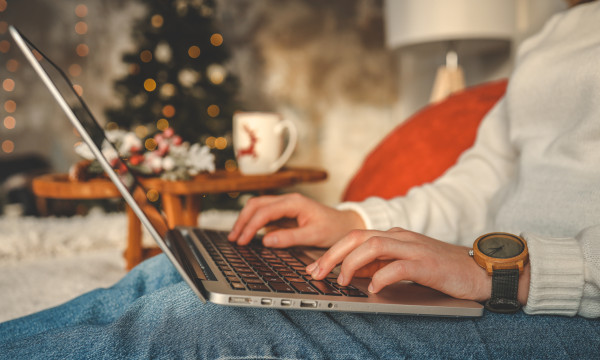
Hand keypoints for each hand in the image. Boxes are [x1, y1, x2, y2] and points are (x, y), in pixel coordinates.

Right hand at [228, 193, 364, 247]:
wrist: (346, 225)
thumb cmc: (333, 229)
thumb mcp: (313, 236)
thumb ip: (289, 238)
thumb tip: (266, 240)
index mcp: (294, 202)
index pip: (264, 211)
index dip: (251, 226)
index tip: (242, 240)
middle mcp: (288, 200)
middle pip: (256, 205)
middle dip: (243, 221)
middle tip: (234, 238)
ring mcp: (286, 206)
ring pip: (258, 207)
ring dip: (246, 220)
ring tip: (237, 237)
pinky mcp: (286, 213)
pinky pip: (265, 215)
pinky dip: (254, 223)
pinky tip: (249, 235)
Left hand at [307, 227, 495, 301]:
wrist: (479, 270)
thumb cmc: (441, 268)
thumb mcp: (405, 263)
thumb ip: (380, 264)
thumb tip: (351, 272)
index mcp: (394, 236)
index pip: (355, 237)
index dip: (331, 252)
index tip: (314, 267)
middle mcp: (401, 237)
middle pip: (358, 237)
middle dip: (333, 254)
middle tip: (317, 273)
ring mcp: (414, 248)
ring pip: (374, 246)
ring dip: (352, 263)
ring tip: (342, 280)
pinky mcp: (428, 263)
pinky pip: (399, 266)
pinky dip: (382, 276)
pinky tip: (373, 288)